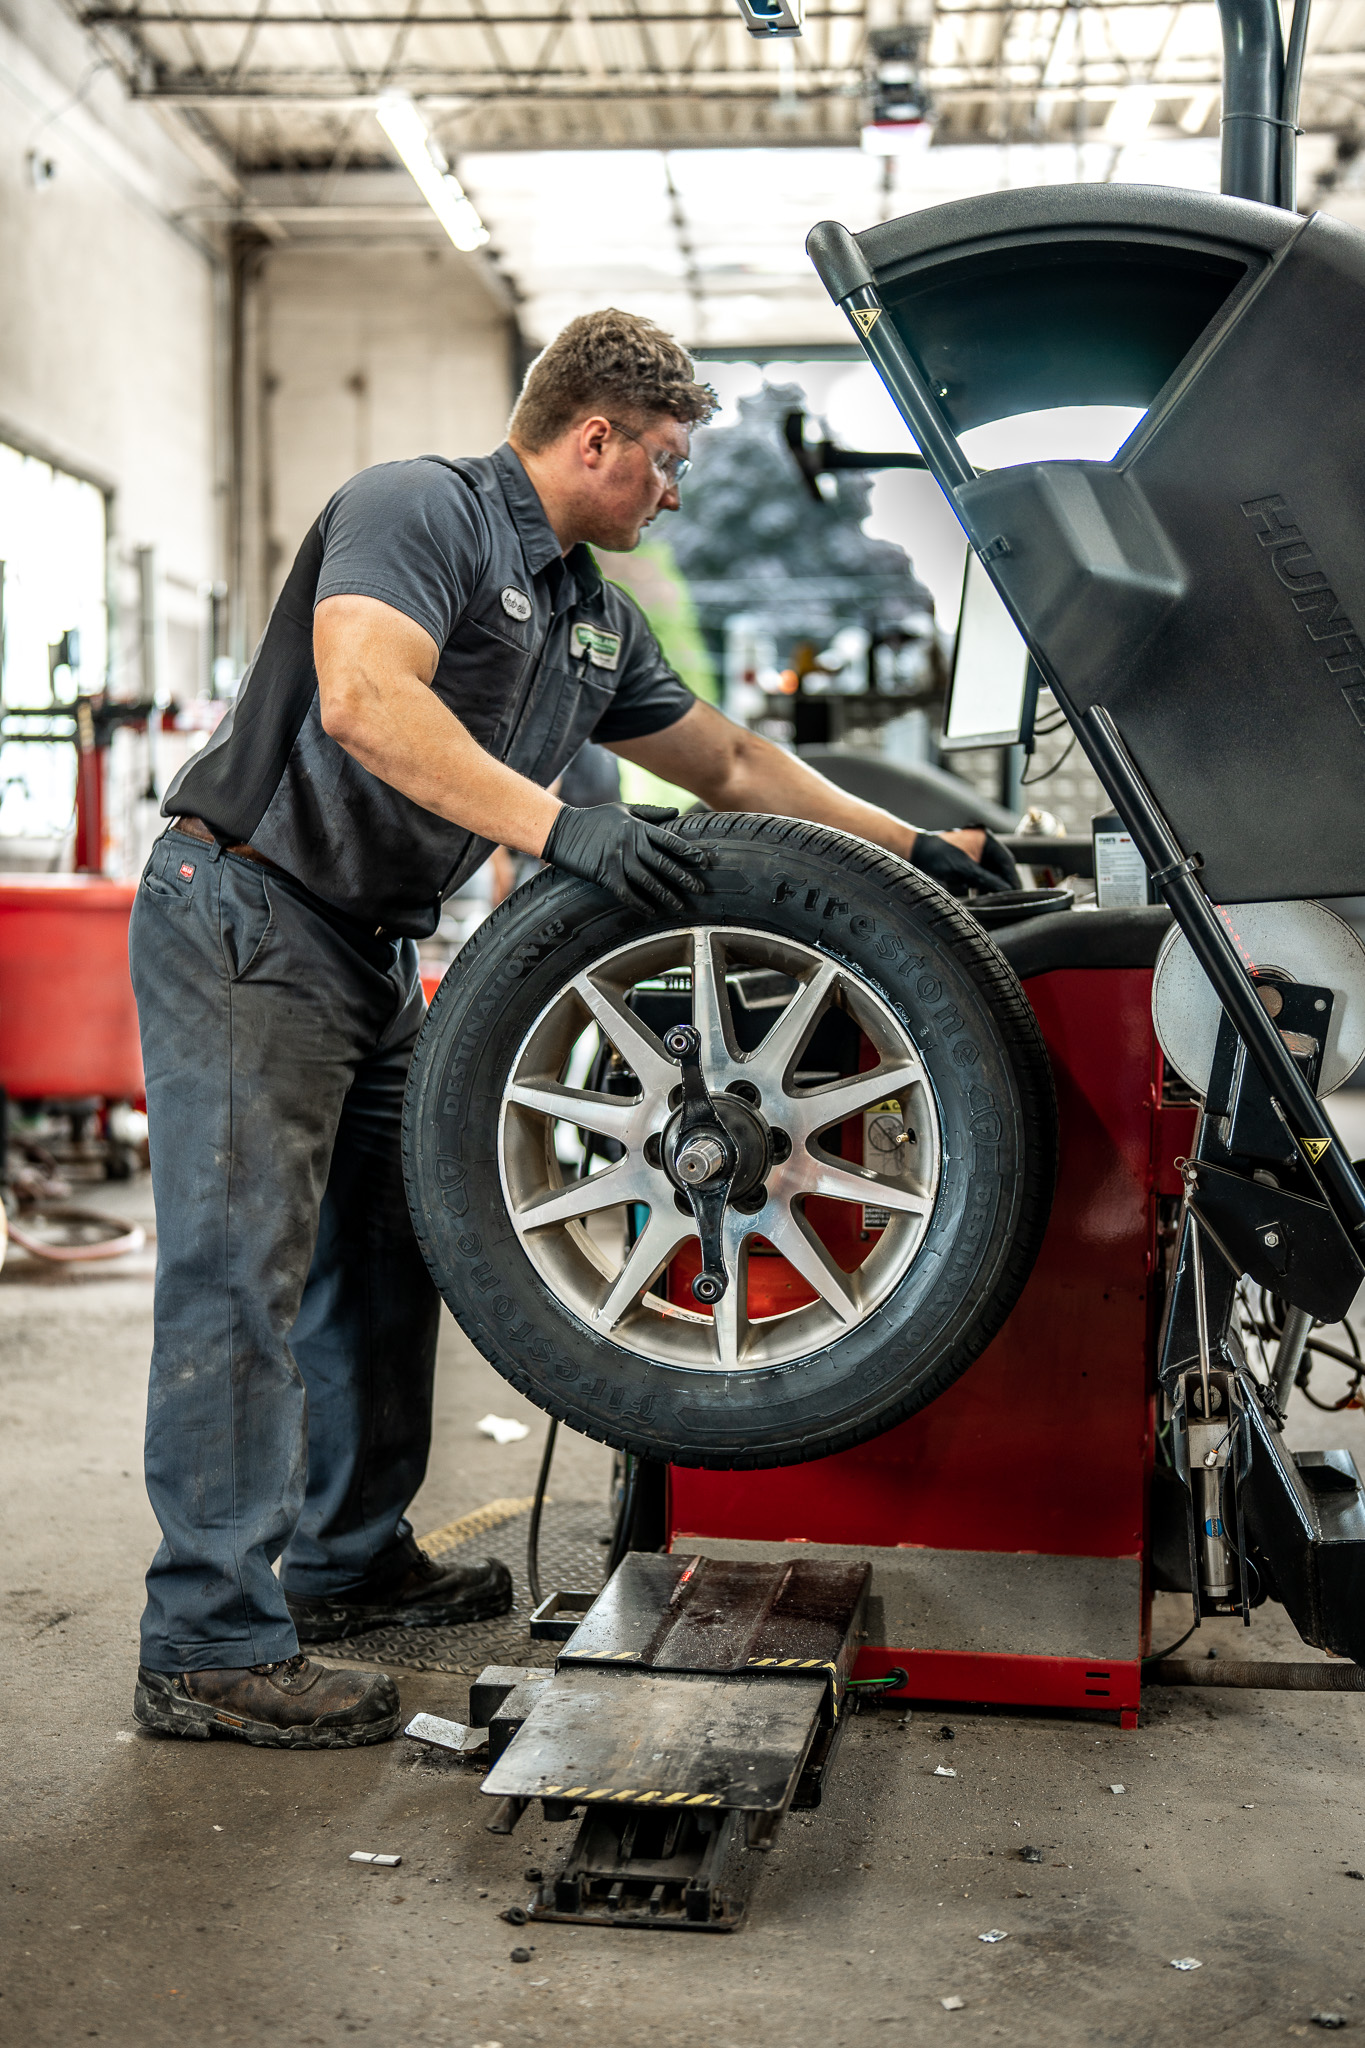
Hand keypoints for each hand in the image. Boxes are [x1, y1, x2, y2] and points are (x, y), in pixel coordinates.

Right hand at [543, 803, 708, 916]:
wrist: (563, 830)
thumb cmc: (595, 819)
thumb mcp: (623, 809)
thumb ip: (651, 812)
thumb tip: (676, 812)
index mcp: (638, 827)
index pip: (669, 841)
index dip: (687, 852)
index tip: (703, 862)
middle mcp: (631, 844)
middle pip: (663, 864)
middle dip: (683, 878)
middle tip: (700, 890)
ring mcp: (618, 861)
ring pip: (648, 881)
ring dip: (665, 894)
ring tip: (680, 905)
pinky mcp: (605, 875)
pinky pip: (626, 893)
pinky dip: (640, 903)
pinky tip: (651, 910)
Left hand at [911, 829, 1017, 897]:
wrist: (916, 852)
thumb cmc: (937, 855)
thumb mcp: (965, 870)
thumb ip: (987, 881)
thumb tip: (1006, 891)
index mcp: (986, 840)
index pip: (1006, 861)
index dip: (1012, 879)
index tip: (1015, 894)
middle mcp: (984, 845)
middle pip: (1000, 867)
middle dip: (1002, 884)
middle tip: (1007, 901)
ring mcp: (976, 853)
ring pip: (991, 872)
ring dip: (992, 886)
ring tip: (994, 901)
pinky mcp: (968, 861)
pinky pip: (981, 874)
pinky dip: (981, 885)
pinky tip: (980, 896)